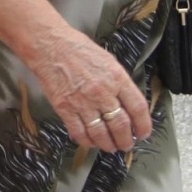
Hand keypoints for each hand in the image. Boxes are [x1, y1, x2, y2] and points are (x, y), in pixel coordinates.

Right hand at [28, 29, 151, 152]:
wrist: (48, 45)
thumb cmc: (75, 48)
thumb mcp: (107, 60)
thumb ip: (119, 82)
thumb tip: (127, 102)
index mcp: (116, 77)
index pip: (138, 108)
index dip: (144, 125)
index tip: (143, 132)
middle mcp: (102, 92)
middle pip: (121, 126)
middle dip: (126, 140)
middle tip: (126, 144)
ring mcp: (83, 102)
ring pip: (101, 134)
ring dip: (108, 144)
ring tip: (110, 146)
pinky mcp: (65, 108)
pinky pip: (79, 132)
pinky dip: (87, 141)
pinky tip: (90, 141)